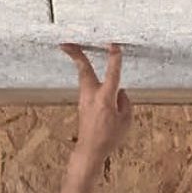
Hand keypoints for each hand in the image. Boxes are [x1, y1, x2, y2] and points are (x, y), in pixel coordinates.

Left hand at [60, 43, 132, 160]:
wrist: (90, 150)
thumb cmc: (109, 137)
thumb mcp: (126, 120)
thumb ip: (124, 102)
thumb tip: (119, 92)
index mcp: (105, 98)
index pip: (112, 73)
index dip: (114, 58)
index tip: (114, 45)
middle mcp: (92, 96)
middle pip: (83, 69)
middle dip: (75, 54)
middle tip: (65, 42)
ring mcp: (84, 99)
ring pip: (84, 76)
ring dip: (81, 62)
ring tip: (73, 47)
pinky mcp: (82, 104)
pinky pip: (87, 86)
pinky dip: (87, 76)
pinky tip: (89, 72)